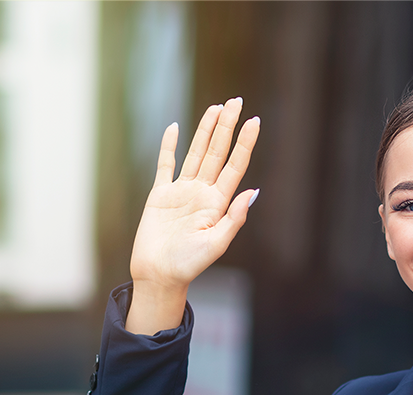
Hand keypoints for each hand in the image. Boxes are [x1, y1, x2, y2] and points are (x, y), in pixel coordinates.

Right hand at [126, 98, 259, 334]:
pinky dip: (169, 146)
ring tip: (216, 108)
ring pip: (196, 153)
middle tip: (236, 101)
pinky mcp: (160, 195)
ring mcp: (181, 192)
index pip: (235, 166)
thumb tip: (253, 191)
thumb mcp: (216, 244)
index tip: (254, 121)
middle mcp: (202, 193)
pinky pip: (165, 165)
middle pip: (217, 152)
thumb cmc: (188, 265)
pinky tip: (175, 128)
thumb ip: (234, 218)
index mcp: (218, 203)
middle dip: (227, 127)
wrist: (159, 275)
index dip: (244, 143)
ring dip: (206, 130)